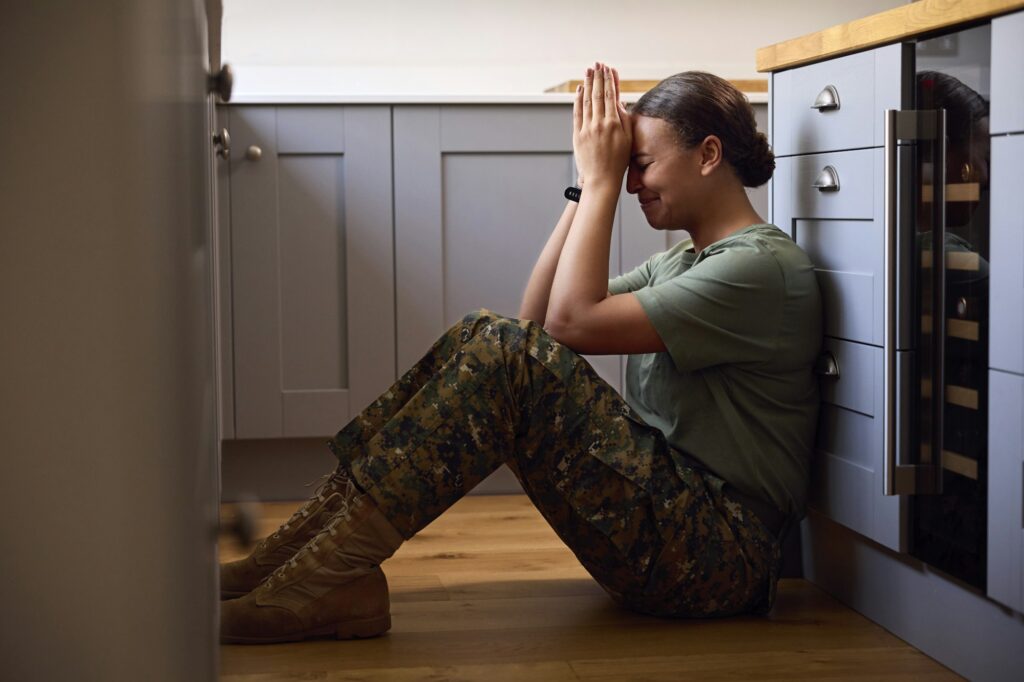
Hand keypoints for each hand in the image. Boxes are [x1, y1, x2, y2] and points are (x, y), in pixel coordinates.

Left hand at [573, 62, 631, 189]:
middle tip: (597, 63)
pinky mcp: (578, 135)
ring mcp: (587, 129)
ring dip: (587, 83)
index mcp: (614, 124)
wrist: (601, 179)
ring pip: (586, 101)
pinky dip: (578, 99)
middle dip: (597, 77)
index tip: (608, 68)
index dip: (608, 80)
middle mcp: (600, 124)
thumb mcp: (627, 139)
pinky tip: (579, 89)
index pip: (610, 95)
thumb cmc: (618, 161)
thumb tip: (618, 101)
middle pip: (597, 94)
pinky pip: (577, 112)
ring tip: (588, 70)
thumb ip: (624, 118)